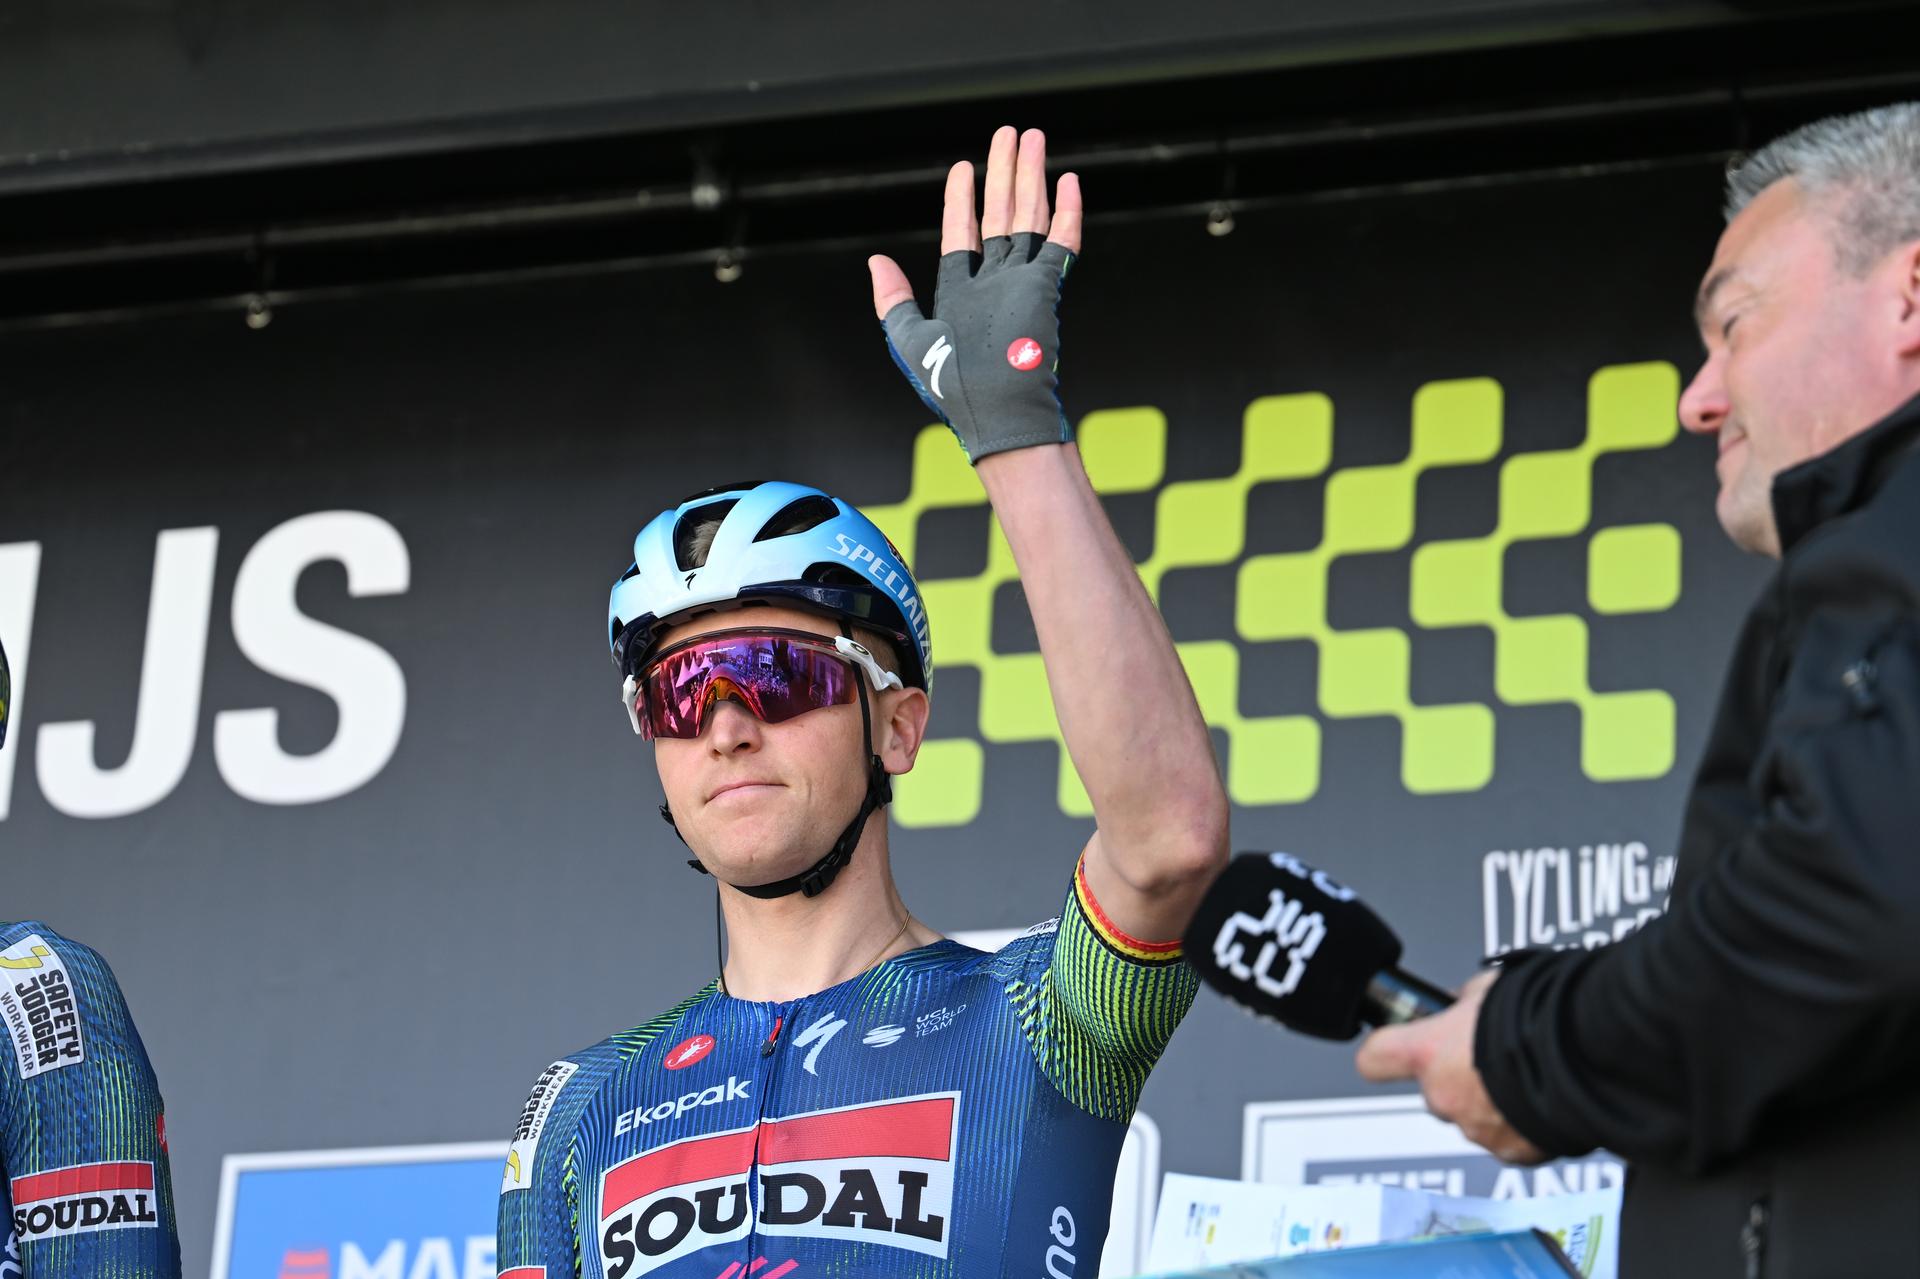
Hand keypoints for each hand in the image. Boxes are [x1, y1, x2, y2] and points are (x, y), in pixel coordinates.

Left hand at [867, 125, 1082, 462]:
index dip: (960, 198)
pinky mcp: (1047, 289)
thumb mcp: (909, 340)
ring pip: (1027, 218)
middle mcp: (995, 284)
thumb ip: (893, 299)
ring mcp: (1023, 284)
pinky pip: (1060, 241)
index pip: (960, 233)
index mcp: (961, 295)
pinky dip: (1065, 211)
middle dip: (1004, 173)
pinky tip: (1066, 180)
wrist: (996, 411)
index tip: (964, 166)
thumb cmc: (951, 386)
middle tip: (1010, 134)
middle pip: (998, 215)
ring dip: (1030, 177)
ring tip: (1033, 139)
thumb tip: (876, 260)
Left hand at [1354, 970, 1548, 1164]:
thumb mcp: (1487, 989)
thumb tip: (1458, 1006)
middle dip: (1454, 1077)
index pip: (1374, 1058)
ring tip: (1524, 1074)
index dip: (1385, 1052)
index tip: (1393, 1047)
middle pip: (1432, 1090)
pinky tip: (1541, 1097)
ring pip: (1469, 1116)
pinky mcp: (1512, 1153)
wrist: (1592, 1054)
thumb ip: (1462, 1002)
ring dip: (1487, 1101)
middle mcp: (1443, 1096)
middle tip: (1487, 1056)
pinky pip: (1504, 1138)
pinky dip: (1517, 1124)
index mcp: (1427, 1052)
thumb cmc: (1540, 1013)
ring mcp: (1476, 1129)